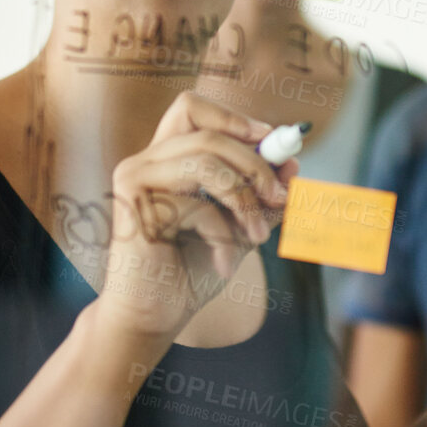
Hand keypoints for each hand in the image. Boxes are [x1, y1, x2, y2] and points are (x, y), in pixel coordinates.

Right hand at [98, 92, 293, 339]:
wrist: (154, 318)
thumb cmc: (190, 273)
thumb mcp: (237, 228)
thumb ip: (259, 196)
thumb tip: (292, 163)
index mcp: (165, 159)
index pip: (191, 108)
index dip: (233, 117)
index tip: (270, 139)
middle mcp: (145, 161)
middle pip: (208, 134)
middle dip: (254, 164)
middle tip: (281, 196)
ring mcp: (134, 178)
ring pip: (203, 160)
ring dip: (243, 198)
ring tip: (258, 236)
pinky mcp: (134, 204)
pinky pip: (196, 204)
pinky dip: (222, 235)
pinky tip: (226, 264)